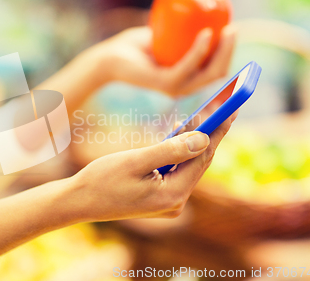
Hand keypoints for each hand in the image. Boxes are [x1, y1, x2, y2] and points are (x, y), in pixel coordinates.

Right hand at [69, 112, 236, 221]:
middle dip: (209, 134)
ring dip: (194, 141)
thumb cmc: (101, 179)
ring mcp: (169, 202)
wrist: (79, 201)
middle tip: (221, 106)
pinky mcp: (160, 198)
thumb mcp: (135, 161)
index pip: (202, 157)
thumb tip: (203, 138)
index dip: (217, 131)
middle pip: (199, 162)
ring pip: (189, 165)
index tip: (230, 108)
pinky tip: (181, 134)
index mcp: (173, 195)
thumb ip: (170, 150)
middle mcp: (176, 202)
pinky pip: (178, 171)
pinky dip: (181, 152)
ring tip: (203, 115)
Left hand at [81, 25, 236, 96]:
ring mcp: (175, 87)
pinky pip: (188, 67)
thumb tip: (201, 11)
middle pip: (218, 73)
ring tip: (226, 29)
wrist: (110, 57)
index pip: (217, 71)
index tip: (233, 30)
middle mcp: (184, 87)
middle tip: (233, 28)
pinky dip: (199, 51)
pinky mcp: (164, 84)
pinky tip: (206, 34)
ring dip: (222, 51)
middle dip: (231, 51)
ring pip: (209, 73)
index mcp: (187, 79)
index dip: (230, 53)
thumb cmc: (135, 47)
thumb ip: (181, 31)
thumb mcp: (164, 37)